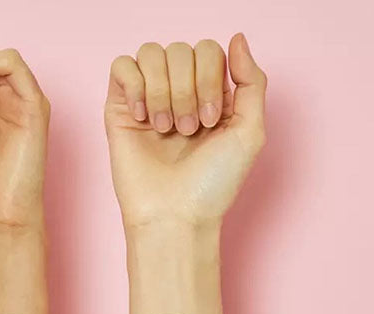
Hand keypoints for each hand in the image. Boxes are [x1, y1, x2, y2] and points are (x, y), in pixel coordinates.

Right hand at [104, 33, 266, 228]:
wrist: (175, 216)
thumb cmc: (212, 185)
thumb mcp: (250, 132)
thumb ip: (252, 81)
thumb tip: (237, 37)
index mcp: (209, 94)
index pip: (208, 50)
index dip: (210, 78)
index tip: (211, 122)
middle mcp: (178, 92)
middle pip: (182, 48)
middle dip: (187, 89)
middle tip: (188, 130)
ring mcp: (148, 99)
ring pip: (152, 53)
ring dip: (163, 91)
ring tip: (166, 128)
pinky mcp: (120, 110)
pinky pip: (122, 66)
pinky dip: (135, 86)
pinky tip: (142, 118)